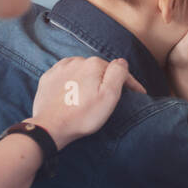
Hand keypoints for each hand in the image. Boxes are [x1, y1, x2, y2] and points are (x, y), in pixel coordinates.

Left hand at [30, 55, 145, 148]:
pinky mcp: (48, 78)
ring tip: (91, 94)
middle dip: (106, 80)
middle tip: (112, 96)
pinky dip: (72, 82)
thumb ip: (118, 74)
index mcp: (94, 64)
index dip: (130, 82)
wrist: (50, 127)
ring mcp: (60, 68)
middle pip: (99, 69)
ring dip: (88, 80)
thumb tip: (122, 62)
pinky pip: (65, 75)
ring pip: (82, 70)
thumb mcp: (109, 96)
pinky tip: (73, 92)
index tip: (139, 94)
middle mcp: (76, 61)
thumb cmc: (82, 115)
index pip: (118, 69)